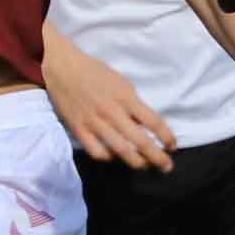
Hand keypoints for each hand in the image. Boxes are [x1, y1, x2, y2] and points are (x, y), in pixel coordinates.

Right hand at [47, 41, 176, 170]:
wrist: (63, 68)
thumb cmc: (95, 72)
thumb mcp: (121, 83)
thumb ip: (134, 104)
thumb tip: (145, 125)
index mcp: (125, 97)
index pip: (153, 122)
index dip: (166, 136)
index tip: (172, 146)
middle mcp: (112, 112)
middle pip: (141, 141)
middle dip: (157, 157)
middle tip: (167, 166)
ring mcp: (95, 123)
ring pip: (121, 151)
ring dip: (137, 162)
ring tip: (145, 165)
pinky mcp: (79, 130)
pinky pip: (97, 152)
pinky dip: (108, 157)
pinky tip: (114, 156)